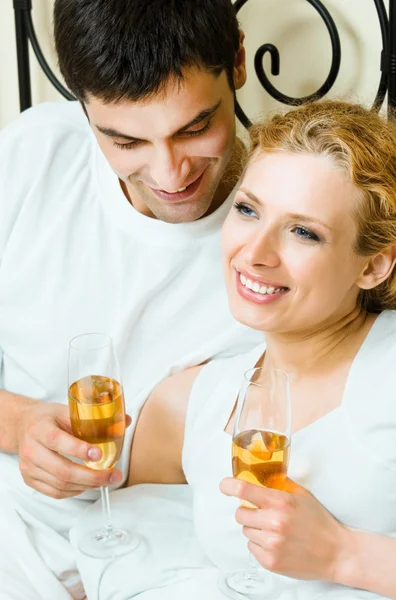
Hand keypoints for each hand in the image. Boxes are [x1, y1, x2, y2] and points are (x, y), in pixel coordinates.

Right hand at [17, 401, 130, 498]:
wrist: (22, 426)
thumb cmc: (48, 418)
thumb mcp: (67, 411)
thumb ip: (94, 418)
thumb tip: (125, 421)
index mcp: (40, 428)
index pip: (57, 440)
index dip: (79, 449)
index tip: (99, 455)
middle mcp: (31, 449)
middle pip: (62, 470)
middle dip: (92, 476)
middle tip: (113, 476)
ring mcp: (28, 467)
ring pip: (60, 484)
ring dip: (87, 485)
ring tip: (106, 480)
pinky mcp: (29, 480)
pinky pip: (55, 492)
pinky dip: (75, 491)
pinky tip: (87, 484)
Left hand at [220, 477, 349, 581]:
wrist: (337, 552)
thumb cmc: (319, 521)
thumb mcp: (301, 495)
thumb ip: (279, 484)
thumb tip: (258, 475)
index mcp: (281, 502)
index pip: (244, 490)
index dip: (229, 486)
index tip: (224, 486)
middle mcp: (274, 523)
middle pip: (240, 514)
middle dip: (249, 512)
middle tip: (263, 514)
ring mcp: (272, 544)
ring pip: (245, 531)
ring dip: (255, 529)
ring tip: (274, 531)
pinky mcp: (270, 562)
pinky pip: (251, 548)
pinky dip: (260, 545)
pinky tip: (277, 544)